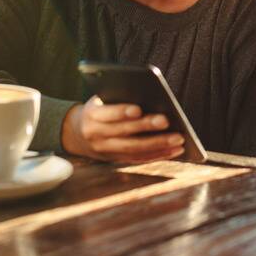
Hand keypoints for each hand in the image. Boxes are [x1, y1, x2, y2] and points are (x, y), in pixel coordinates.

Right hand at [62, 96, 183, 162]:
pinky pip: (139, 159)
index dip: (121, 112)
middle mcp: (97, 135)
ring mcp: (106, 150)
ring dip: (158, 145)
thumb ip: (118, 99)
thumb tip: (150, 96)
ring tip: (179, 138)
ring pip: (133, 149)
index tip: (138, 109)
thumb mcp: (101, 100)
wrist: (77, 133)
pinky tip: (175, 150)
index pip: (107, 113)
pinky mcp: (116, 160)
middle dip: (146, 127)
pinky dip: (158, 155)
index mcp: (92, 115)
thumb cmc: (99, 108)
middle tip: (167, 120)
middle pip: (124, 133)